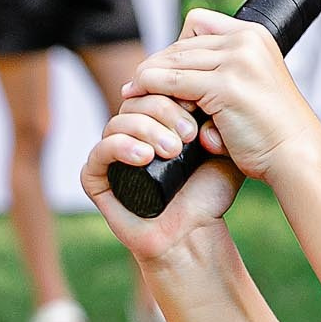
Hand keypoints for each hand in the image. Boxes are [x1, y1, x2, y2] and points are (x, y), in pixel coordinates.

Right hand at [81, 94, 243, 261]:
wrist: (196, 233)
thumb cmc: (209, 195)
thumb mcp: (224, 151)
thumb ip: (223, 120)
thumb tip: (212, 88)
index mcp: (156, 121)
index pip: (156, 88)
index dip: (174, 90)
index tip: (199, 105)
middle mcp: (131, 133)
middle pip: (137, 100)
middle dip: (164, 110)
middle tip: (189, 134)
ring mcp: (112, 153)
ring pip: (118, 121)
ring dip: (146, 129)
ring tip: (172, 151)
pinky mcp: (96, 177)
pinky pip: (99, 151)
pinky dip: (120, 147)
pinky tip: (144, 157)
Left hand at [121, 9, 320, 181]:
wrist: (297, 155)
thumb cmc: (274, 131)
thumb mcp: (251, 86)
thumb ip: (223, 72)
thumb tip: (177, 74)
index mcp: (255, 35)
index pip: (197, 24)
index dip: (176, 46)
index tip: (164, 70)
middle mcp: (246, 41)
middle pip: (182, 43)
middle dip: (157, 65)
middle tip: (138, 85)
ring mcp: (237, 61)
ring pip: (172, 60)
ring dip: (150, 78)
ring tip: (138, 95)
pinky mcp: (225, 86)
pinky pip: (172, 82)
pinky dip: (152, 90)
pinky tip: (143, 101)